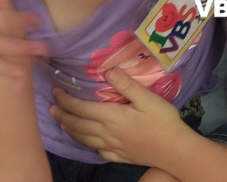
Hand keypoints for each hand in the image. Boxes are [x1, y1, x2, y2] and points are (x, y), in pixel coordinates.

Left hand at [49, 68, 186, 165]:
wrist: (174, 150)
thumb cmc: (163, 121)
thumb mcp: (148, 98)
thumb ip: (126, 84)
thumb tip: (107, 69)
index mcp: (111, 116)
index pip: (81, 108)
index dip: (66, 100)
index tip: (56, 91)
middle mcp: (107, 133)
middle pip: (78, 124)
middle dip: (62, 115)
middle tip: (51, 108)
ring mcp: (112, 147)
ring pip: (84, 139)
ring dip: (70, 130)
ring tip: (61, 124)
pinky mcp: (119, 156)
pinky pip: (96, 151)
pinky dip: (86, 145)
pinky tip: (87, 142)